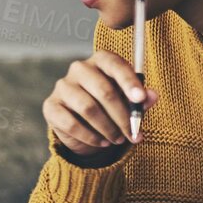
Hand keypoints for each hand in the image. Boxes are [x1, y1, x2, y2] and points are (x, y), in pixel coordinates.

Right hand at [43, 50, 157, 158]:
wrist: (83, 125)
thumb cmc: (111, 106)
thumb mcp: (129, 102)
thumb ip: (140, 99)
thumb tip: (152, 95)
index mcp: (101, 61)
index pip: (114, 65)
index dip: (128, 82)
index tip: (141, 98)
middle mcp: (79, 69)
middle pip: (103, 90)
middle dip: (122, 116)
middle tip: (133, 134)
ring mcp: (62, 87)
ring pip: (88, 109)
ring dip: (108, 128)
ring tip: (118, 139)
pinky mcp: (51, 106)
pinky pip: (71, 124)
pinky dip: (90, 137)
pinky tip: (102, 142)